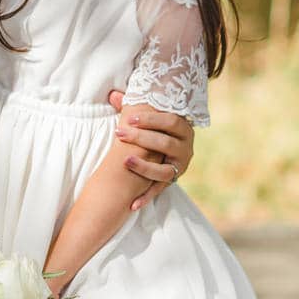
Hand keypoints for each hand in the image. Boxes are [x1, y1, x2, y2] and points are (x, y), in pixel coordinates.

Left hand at [107, 91, 194, 210]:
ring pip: (165, 170)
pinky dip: (147, 197)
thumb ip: (130, 106)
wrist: (169, 147)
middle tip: (119, 133)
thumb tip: (112, 94)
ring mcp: (180, 166)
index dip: (150, 119)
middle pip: (165, 143)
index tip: (128, 119)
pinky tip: (133, 204)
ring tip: (126, 162)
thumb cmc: (154, 128)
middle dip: (141, 138)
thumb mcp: (146, 116)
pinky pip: (160, 190)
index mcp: (183, 127)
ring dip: (145, 167)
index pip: (169, 121)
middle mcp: (186, 147)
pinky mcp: (173, 181)